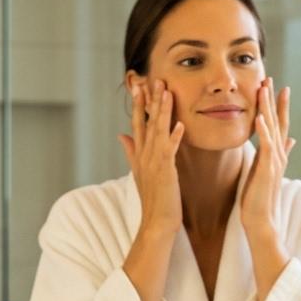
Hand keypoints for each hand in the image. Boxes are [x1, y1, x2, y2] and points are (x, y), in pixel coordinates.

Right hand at [119, 79, 184, 235]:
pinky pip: (169, 151)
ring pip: (157, 131)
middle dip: (148, 100)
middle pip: (145, 122)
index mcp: (139, 154)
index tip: (139, 84)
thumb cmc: (153, 198)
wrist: (156, 222)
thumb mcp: (139, 171)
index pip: (137, 123)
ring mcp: (153, 162)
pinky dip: (174, 137)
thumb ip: (130, 151)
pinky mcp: (165, 171)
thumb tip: (121, 135)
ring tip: (166, 91)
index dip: (138, 103)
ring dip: (161, 110)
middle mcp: (144, 155)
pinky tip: (180, 124)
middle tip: (152, 78)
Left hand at [240, 77, 293, 233]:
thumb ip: (281, 153)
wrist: (262, 219)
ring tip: (265, 89)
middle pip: (277, 121)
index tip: (278, 87)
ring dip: (268, 108)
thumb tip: (292, 139)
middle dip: (274, 99)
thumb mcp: (269, 170)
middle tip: (271, 78)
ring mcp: (274, 161)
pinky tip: (260, 118)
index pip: (279, 124)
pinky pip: (266, 146)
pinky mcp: (267, 169)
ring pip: (272, 129)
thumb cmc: (261, 198)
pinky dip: (263, 131)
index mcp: (276, 153)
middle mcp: (278, 154)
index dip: (279, 105)